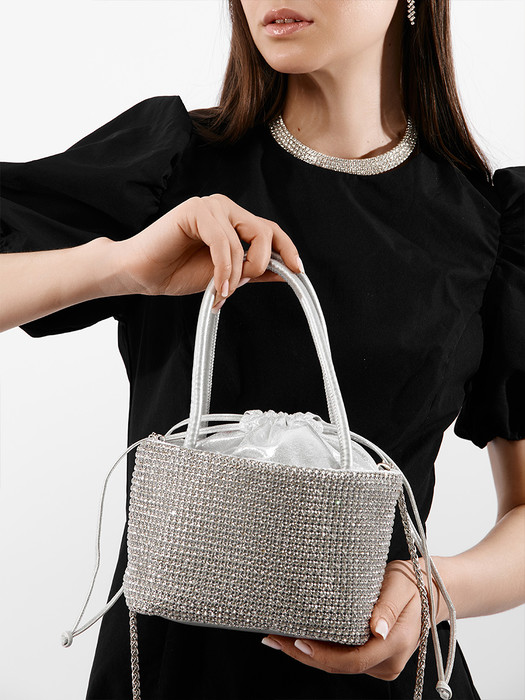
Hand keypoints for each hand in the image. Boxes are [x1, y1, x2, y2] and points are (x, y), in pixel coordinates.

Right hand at [112, 193, 302, 307]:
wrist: (143, 274)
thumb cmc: (177, 271)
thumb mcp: (227, 276)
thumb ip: (253, 271)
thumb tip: (284, 272)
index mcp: (234, 221)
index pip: (270, 230)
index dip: (287, 249)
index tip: (298, 271)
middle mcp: (225, 209)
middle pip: (265, 232)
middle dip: (259, 265)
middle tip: (240, 286)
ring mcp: (210, 206)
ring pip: (245, 240)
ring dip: (237, 274)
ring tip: (221, 292)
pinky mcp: (195, 211)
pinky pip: (224, 242)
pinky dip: (225, 269)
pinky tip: (218, 286)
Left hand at [261, 557, 443, 680]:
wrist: (429, 591)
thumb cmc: (413, 583)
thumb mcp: (401, 585)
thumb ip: (388, 606)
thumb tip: (377, 628)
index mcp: (397, 643)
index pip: (354, 660)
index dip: (323, 654)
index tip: (298, 641)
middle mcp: (389, 661)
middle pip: (340, 667)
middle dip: (304, 655)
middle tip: (274, 638)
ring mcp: (382, 663)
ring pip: (339, 665)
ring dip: (309, 653)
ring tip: (279, 637)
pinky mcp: (374, 659)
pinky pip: (344, 659)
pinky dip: (321, 651)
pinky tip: (301, 638)